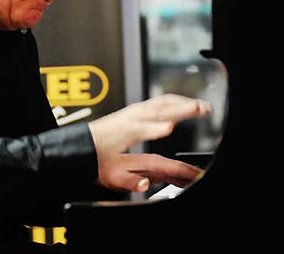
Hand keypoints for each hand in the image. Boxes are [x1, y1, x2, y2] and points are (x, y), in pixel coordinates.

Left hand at [88, 94, 210, 191]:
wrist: (81, 143)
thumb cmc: (95, 156)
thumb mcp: (109, 173)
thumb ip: (129, 180)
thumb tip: (144, 184)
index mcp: (124, 132)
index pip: (141, 129)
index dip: (154, 128)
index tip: (169, 128)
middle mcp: (130, 118)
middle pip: (158, 110)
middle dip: (180, 108)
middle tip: (202, 109)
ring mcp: (134, 111)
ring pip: (160, 102)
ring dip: (182, 102)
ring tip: (201, 106)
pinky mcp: (136, 109)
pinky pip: (159, 101)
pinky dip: (175, 100)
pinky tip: (183, 102)